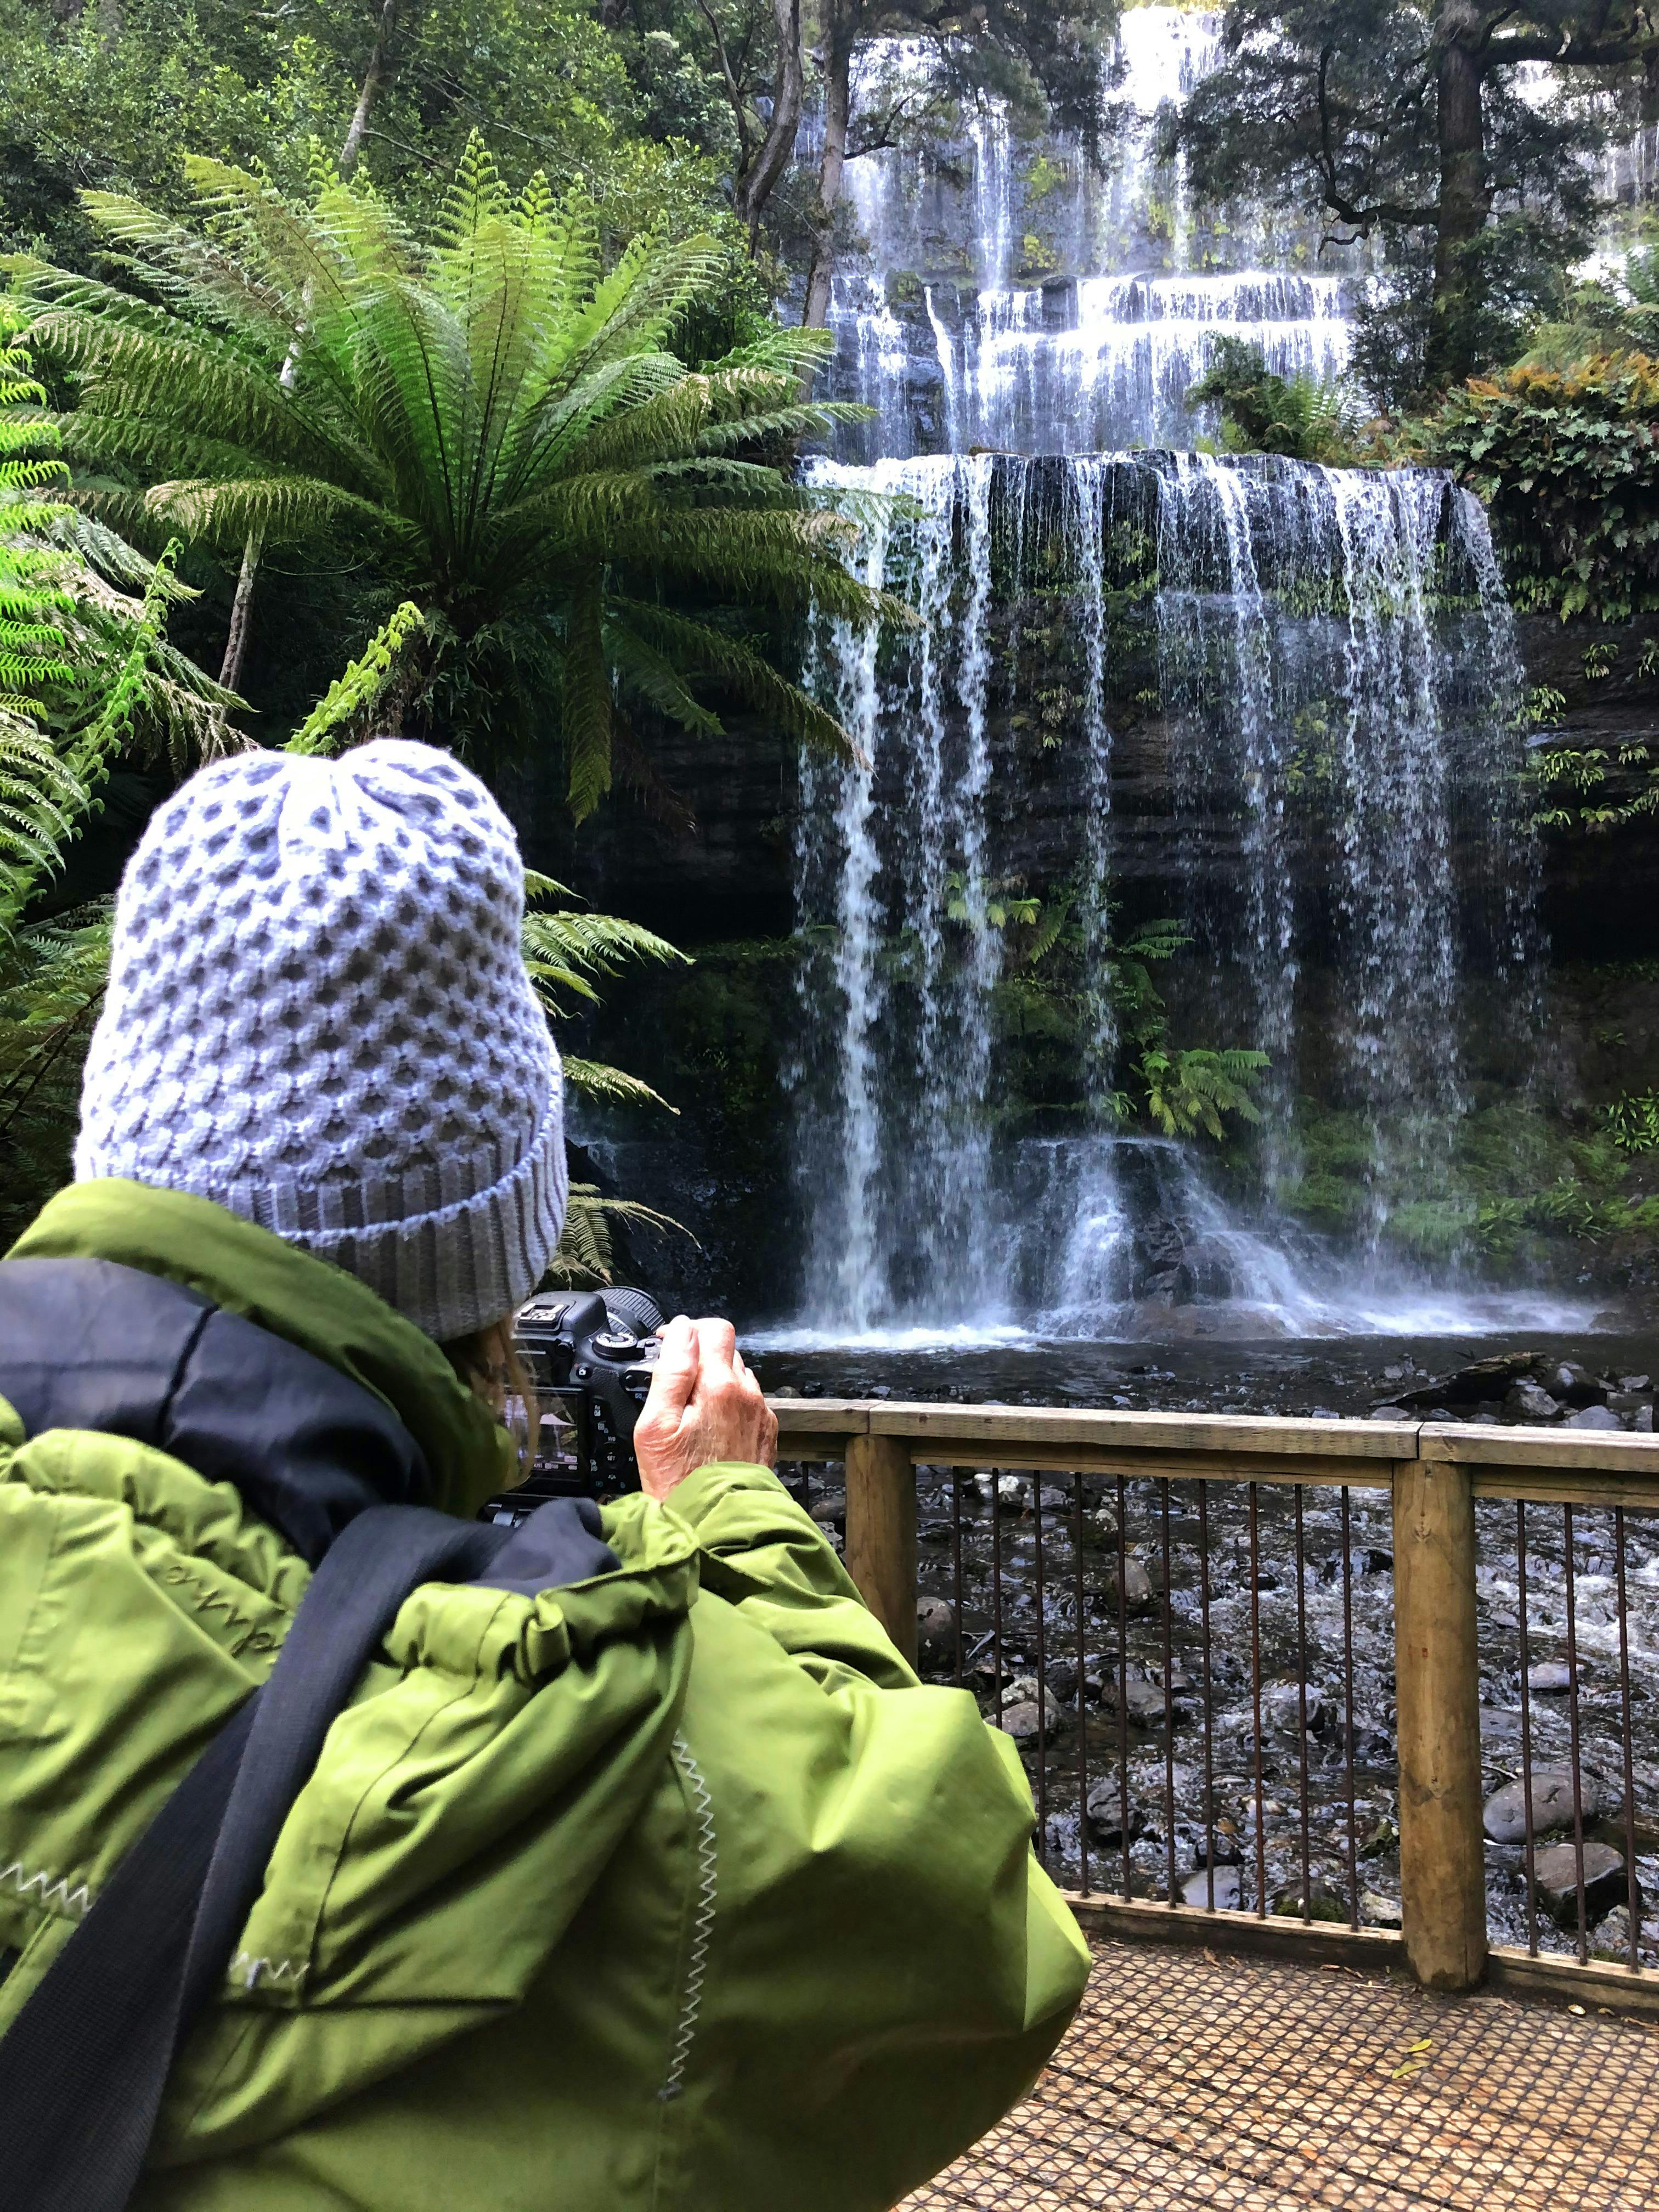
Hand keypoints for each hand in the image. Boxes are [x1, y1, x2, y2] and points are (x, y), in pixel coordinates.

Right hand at [633, 1315, 777, 1502]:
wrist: (716, 1527)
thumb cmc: (679, 1481)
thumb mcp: (656, 1424)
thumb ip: (672, 1370)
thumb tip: (682, 1330)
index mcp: (721, 1386)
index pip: (715, 1329)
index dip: (688, 1330)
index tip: (668, 1345)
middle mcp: (748, 1395)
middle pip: (727, 1352)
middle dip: (700, 1357)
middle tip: (674, 1384)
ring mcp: (761, 1415)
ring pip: (738, 1378)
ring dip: (715, 1382)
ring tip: (690, 1411)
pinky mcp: (766, 1434)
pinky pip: (748, 1404)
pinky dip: (729, 1406)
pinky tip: (710, 1430)